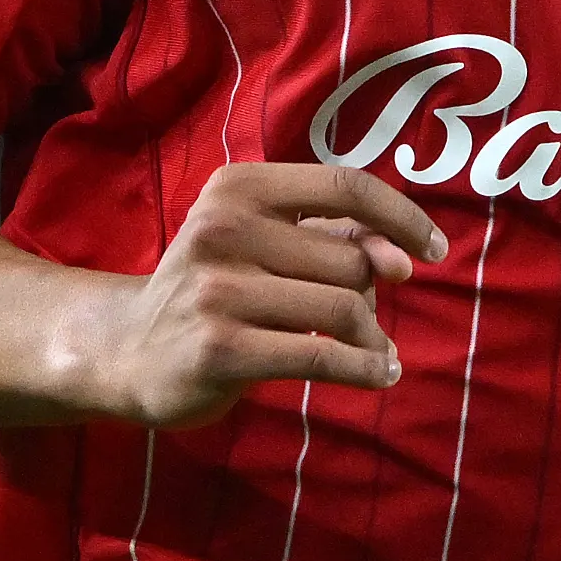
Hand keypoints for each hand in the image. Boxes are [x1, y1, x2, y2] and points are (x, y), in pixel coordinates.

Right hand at [62, 162, 446, 428]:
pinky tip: (379, 374)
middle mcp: (224, 229)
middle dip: (372, 294)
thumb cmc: (214, 289)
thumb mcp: (263, 243)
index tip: (433, 250)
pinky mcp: (220, 349)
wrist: (127, 348)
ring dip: (374, 338)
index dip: (401, 216)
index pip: (344, 185)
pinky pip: (321, 356)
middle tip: (365, 320)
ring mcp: (218, 290)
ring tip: (377, 352)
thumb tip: (403, 255)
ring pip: (344, 308)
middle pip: (351, 259)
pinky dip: (364, 368)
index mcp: (238, 188)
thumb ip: (332, 237)